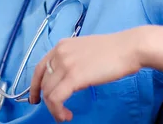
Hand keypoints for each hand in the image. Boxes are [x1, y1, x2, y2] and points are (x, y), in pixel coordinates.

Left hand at [29, 27, 146, 121]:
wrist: (128, 48)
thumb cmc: (113, 51)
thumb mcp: (84, 50)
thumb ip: (72, 60)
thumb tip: (68, 77)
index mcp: (61, 46)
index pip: (39, 68)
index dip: (34, 86)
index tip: (36, 98)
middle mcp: (59, 53)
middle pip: (43, 83)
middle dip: (47, 101)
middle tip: (57, 112)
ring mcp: (65, 64)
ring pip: (48, 93)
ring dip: (54, 109)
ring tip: (64, 116)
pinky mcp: (74, 77)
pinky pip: (56, 98)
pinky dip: (57, 111)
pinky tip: (66, 115)